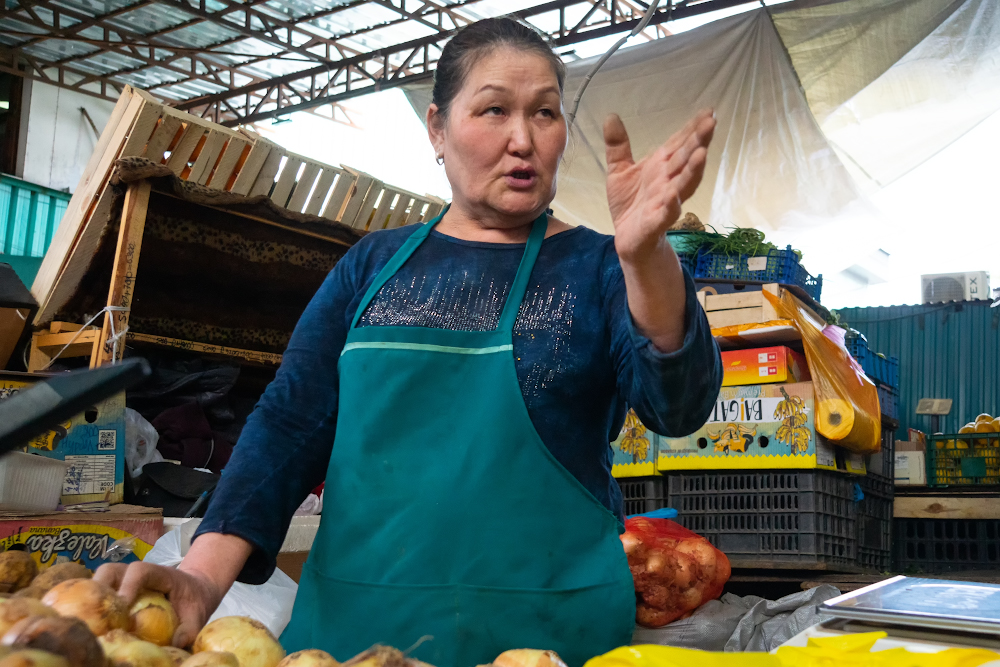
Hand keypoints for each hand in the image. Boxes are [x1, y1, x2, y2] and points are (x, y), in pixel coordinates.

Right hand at [94, 561, 222, 647]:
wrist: (193, 590)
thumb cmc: (193, 601)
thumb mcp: (198, 613)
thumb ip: (190, 628)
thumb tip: (176, 644)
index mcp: (159, 574)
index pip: (140, 572)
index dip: (128, 586)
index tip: (122, 606)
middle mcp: (136, 573)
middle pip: (110, 571)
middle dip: (98, 589)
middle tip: (95, 615)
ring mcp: (122, 579)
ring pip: (98, 579)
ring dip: (89, 596)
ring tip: (87, 619)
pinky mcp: (114, 589)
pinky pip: (95, 591)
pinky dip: (89, 603)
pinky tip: (88, 622)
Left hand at [604, 109, 715, 262]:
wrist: (628, 239)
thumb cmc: (630, 204)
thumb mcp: (619, 171)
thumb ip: (618, 146)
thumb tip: (611, 115)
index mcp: (661, 166)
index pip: (679, 143)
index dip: (692, 128)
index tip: (709, 110)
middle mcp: (668, 181)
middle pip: (685, 159)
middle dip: (698, 141)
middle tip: (711, 122)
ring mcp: (665, 202)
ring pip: (683, 184)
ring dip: (693, 170)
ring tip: (702, 153)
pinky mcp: (656, 222)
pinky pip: (666, 213)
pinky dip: (671, 205)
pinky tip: (674, 196)